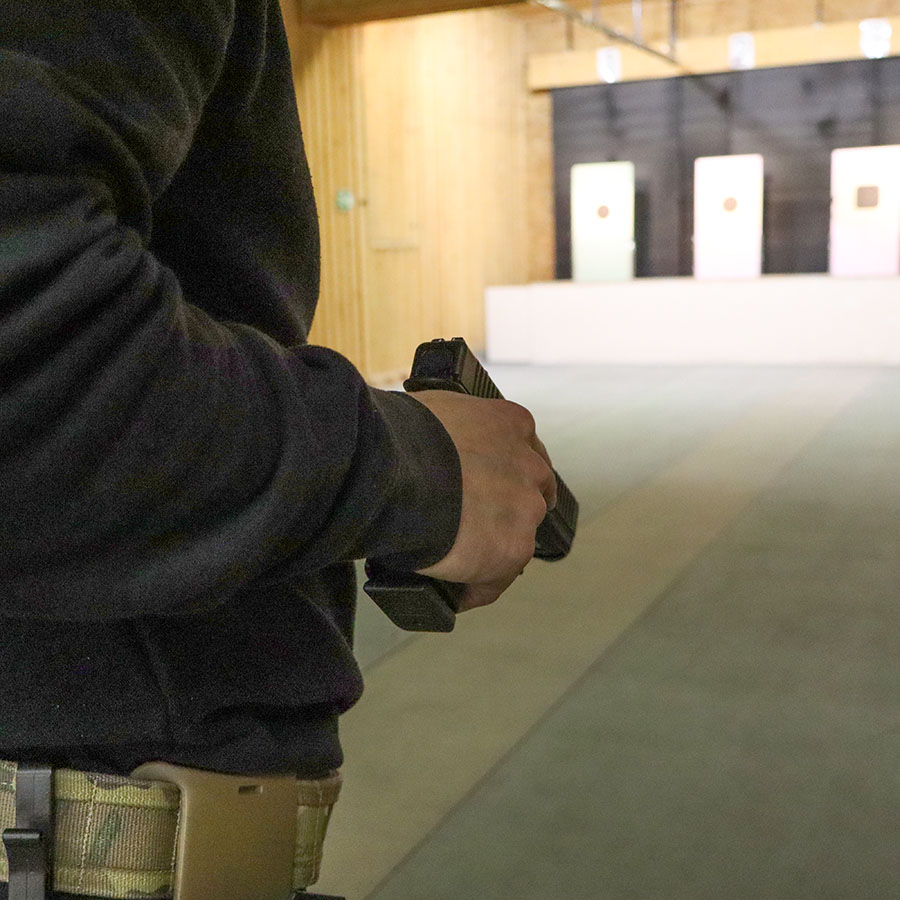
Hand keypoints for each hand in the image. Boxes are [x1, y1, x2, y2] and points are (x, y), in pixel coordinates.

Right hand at [408, 390, 556, 611]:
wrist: (391, 471)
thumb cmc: (399, 436)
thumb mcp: (433, 412)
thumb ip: (450, 428)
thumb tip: (427, 449)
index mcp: (510, 423)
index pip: (523, 452)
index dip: (503, 474)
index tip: (486, 487)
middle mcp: (529, 465)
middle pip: (531, 496)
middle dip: (508, 512)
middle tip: (473, 527)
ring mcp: (525, 509)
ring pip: (515, 540)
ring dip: (490, 552)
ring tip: (453, 564)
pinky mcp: (513, 549)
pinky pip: (495, 580)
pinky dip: (474, 589)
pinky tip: (453, 593)